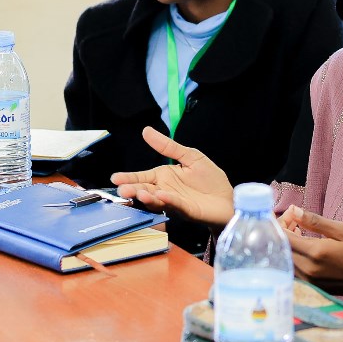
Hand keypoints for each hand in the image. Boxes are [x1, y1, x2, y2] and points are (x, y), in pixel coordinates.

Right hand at [110, 127, 234, 226]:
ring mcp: (175, 202)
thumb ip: (168, 146)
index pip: (142, 177)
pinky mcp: (188, 210)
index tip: (114, 178)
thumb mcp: (190, 156)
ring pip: (157, 200)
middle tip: (122, 190)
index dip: (129, 177)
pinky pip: (176, 205)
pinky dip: (169, 201)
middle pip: (145, 190)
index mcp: (164, 177)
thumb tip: (146, 130)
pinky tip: (162, 195)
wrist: (228, 197)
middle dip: (133, 190)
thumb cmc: (209, 179)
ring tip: (139, 193)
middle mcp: (165, 191)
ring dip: (148, 197)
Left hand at [280, 206, 342, 297]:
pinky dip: (293, 256)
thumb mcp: (342, 230)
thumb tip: (293, 210)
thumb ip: (315, 221)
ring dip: (287, 244)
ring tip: (298, 230)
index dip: (280, 223)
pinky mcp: (312, 287)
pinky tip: (304, 246)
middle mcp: (308, 269)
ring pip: (285, 260)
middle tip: (293, 219)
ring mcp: (309, 280)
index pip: (284, 236)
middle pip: (282, 248)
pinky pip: (293, 269)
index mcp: (315, 252)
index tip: (288, 214)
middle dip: (282, 232)